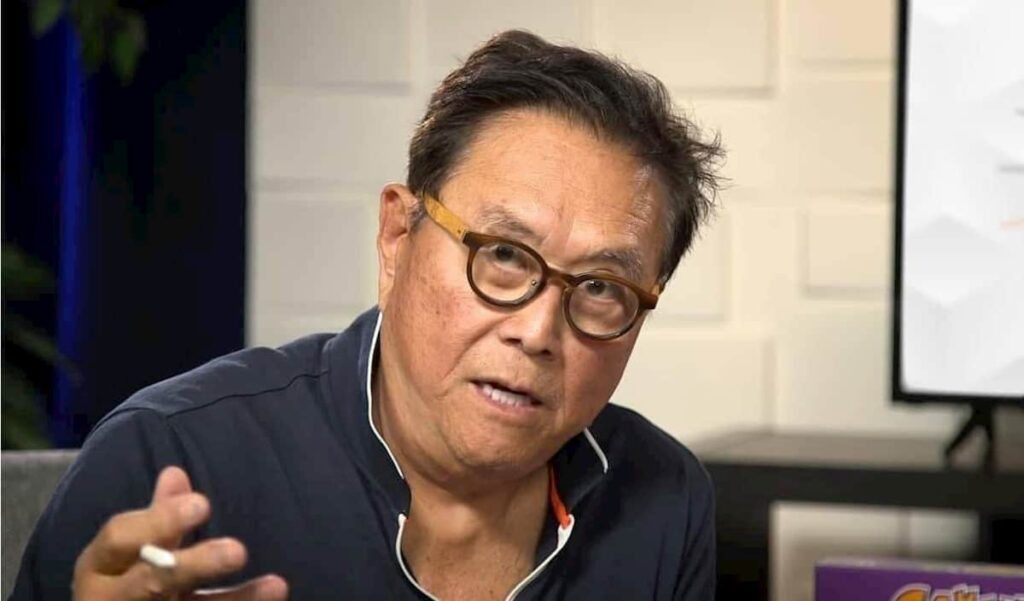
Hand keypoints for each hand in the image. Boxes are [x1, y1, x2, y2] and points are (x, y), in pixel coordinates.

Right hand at [72, 466, 287, 599]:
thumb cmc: (120, 584)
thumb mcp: (127, 552)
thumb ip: (156, 519)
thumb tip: (176, 473)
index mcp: (99, 568)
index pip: (121, 539)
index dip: (160, 521)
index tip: (203, 503)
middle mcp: (111, 599)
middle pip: (151, 583)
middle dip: (194, 565)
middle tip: (238, 550)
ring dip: (233, 600)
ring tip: (276, 586)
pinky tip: (271, 597)